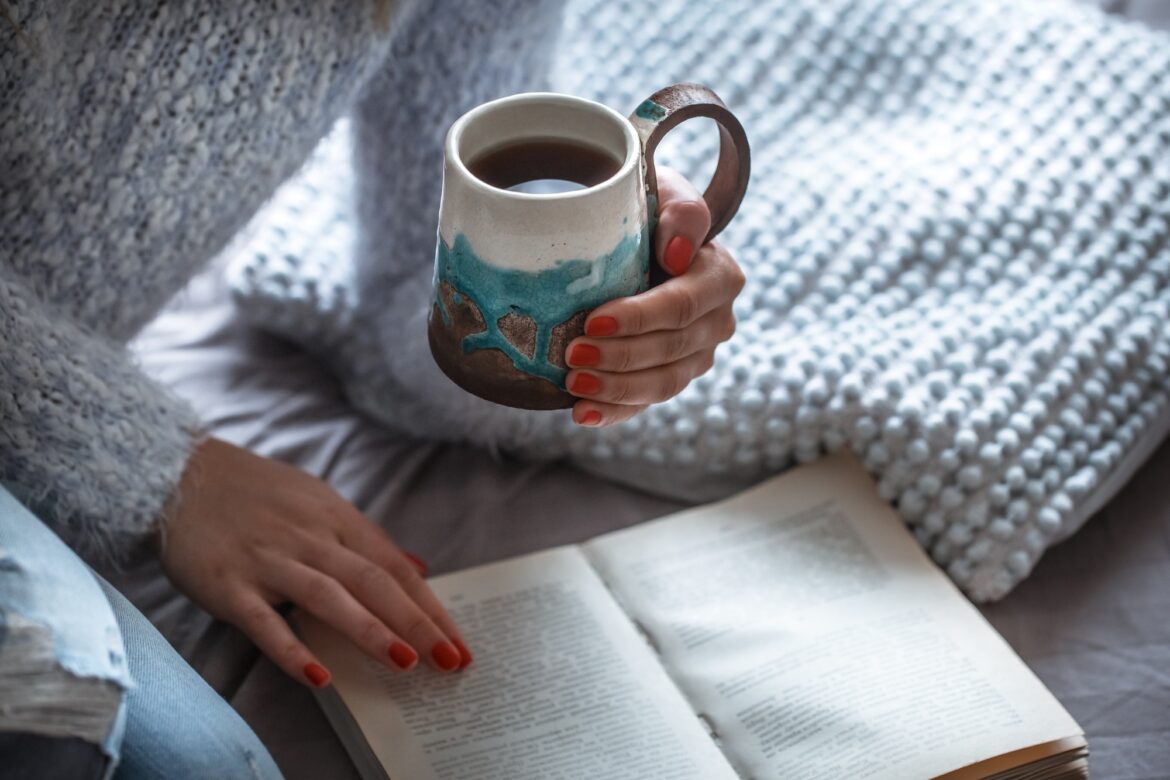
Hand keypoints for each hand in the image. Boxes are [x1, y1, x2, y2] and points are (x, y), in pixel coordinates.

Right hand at [158, 437, 470, 687]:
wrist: (176, 472)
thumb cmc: (254, 493)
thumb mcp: (318, 502)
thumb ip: (365, 540)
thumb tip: (416, 568)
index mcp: (336, 518)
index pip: (393, 567)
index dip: (429, 606)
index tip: (458, 642)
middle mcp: (309, 538)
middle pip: (373, 582)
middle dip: (416, 623)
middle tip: (449, 661)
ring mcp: (269, 560)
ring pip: (328, 597)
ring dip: (369, 631)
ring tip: (405, 663)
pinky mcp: (228, 584)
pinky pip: (264, 621)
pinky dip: (292, 649)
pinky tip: (319, 677)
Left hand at [564, 168, 744, 426]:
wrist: (635, 237)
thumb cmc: (647, 209)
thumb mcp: (664, 192)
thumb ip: (681, 211)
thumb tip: (677, 253)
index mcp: (720, 277)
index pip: (683, 306)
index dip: (640, 318)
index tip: (593, 320)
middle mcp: (717, 321)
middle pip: (672, 350)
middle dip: (621, 357)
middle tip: (572, 356)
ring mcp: (696, 355)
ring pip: (664, 383)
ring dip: (616, 388)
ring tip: (573, 383)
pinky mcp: (670, 377)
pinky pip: (647, 403)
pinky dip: (615, 412)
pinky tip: (583, 413)